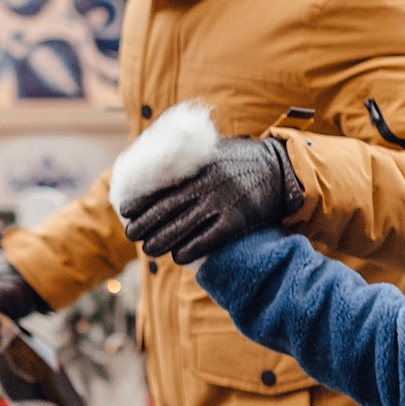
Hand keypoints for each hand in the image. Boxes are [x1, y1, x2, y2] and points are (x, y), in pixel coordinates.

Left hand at [119, 136, 303, 265]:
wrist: (279, 169)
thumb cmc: (240, 159)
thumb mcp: (213, 149)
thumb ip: (188, 158)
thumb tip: (157, 166)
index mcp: (197, 166)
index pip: (159, 186)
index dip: (140, 201)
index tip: (125, 211)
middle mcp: (206, 184)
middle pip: (165, 209)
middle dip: (144, 225)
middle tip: (131, 234)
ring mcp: (221, 203)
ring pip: (182, 228)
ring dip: (161, 241)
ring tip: (149, 248)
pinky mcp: (236, 221)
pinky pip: (207, 241)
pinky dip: (190, 250)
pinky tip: (179, 256)